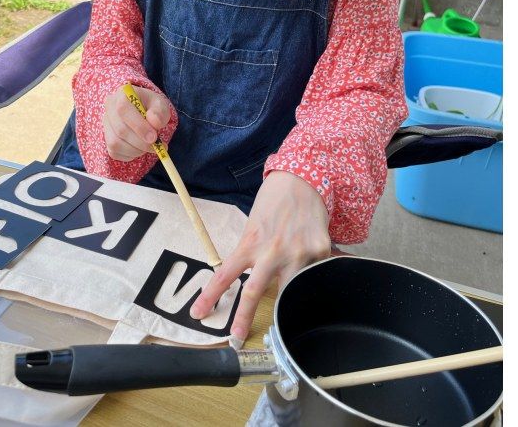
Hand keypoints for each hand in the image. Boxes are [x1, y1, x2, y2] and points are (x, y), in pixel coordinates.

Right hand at [103, 86, 170, 161]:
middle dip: (141, 142)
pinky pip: (115, 152)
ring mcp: (106, 124)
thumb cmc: (152, 108)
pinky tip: (140, 148)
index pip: (123, 109)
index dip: (138, 126)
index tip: (153, 137)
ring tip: (149, 147)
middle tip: (156, 147)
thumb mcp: (160, 105)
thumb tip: (155, 122)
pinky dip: (130, 155)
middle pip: (120, 130)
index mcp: (122, 95)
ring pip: (116, 143)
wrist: (144, 113)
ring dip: (136, 150)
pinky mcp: (106, 139)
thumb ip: (160, 112)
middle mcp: (109, 108)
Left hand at [190, 170, 330, 340]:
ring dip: (287, 302)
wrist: (302, 180)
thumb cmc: (274, 202)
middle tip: (238, 337)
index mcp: (250, 243)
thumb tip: (251, 280)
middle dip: (244, 319)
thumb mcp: (254, 226)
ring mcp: (297, 252)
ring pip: (289, 291)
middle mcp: (272, 250)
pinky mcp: (319, 251)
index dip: (209, 296)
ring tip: (287, 312)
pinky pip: (314, 274)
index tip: (197, 313)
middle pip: (254, 292)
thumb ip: (252, 252)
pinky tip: (312, 261)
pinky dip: (311, 275)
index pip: (225, 275)